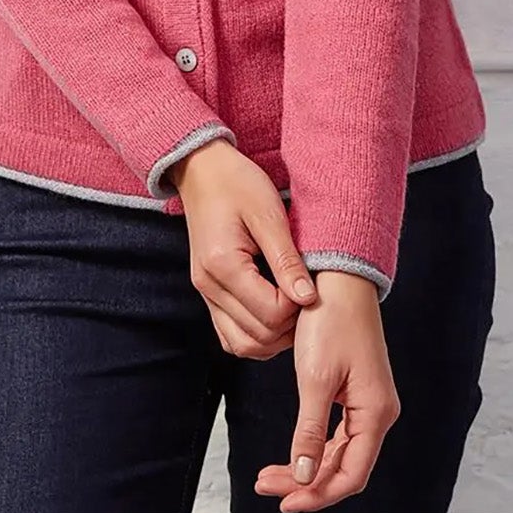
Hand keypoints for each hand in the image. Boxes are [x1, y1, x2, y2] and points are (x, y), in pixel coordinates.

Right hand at [171, 140, 318, 356]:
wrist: (202, 168)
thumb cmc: (236, 182)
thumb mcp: (268, 213)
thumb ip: (287, 260)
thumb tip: (308, 299)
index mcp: (223, 264)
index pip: (270, 313)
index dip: (298, 306)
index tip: (311, 283)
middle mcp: (208, 285)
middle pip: (257, 336)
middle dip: (289, 326)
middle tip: (307, 297)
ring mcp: (205, 292)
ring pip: (241, 344)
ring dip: (273, 337)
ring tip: (293, 307)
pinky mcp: (208, 292)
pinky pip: (230, 333)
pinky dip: (255, 333)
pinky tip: (274, 312)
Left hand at [252, 271, 400, 512]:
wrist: (338, 277)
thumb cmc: (330, 319)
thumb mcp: (315, 378)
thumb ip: (310, 432)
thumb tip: (305, 476)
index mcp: (375, 412)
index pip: (350, 475)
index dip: (318, 495)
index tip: (284, 503)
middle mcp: (378, 412)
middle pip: (344, 467)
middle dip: (306, 482)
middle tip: (266, 484)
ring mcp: (368, 402)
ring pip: (340, 453)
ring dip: (308, 467)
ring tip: (270, 474)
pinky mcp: (357, 391)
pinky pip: (338, 433)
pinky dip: (315, 447)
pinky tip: (294, 452)